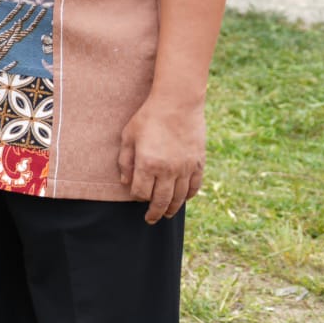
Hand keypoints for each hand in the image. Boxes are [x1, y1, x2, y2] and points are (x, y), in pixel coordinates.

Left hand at [118, 94, 205, 222]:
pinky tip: (183, 199)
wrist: (177, 103)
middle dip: (154, 212)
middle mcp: (168, 170)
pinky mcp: (198, 163)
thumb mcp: (128, 136)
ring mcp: (186, 168)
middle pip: (161, 200)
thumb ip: (125, 161)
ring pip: (179, 197)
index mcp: (148, 164)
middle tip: (150, 219)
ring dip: (172, 208)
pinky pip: (194, 187)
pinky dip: (188, 196)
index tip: (136, 195)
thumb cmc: (148, 117)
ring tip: (166, 214)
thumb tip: (125, 182)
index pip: (141, 192)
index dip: (137, 197)